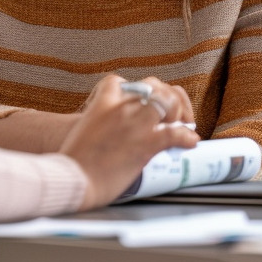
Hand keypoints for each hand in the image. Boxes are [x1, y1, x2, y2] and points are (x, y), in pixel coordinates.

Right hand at [59, 74, 198, 210]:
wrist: (71, 179)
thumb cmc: (74, 162)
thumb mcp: (82, 131)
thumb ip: (98, 125)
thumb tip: (111, 134)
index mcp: (101, 103)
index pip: (121, 82)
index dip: (134, 89)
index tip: (139, 102)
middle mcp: (120, 108)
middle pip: (151, 86)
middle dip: (164, 96)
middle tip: (169, 112)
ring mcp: (134, 124)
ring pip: (167, 102)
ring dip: (178, 111)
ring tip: (181, 123)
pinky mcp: (145, 144)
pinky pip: (174, 132)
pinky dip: (186, 136)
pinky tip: (190, 141)